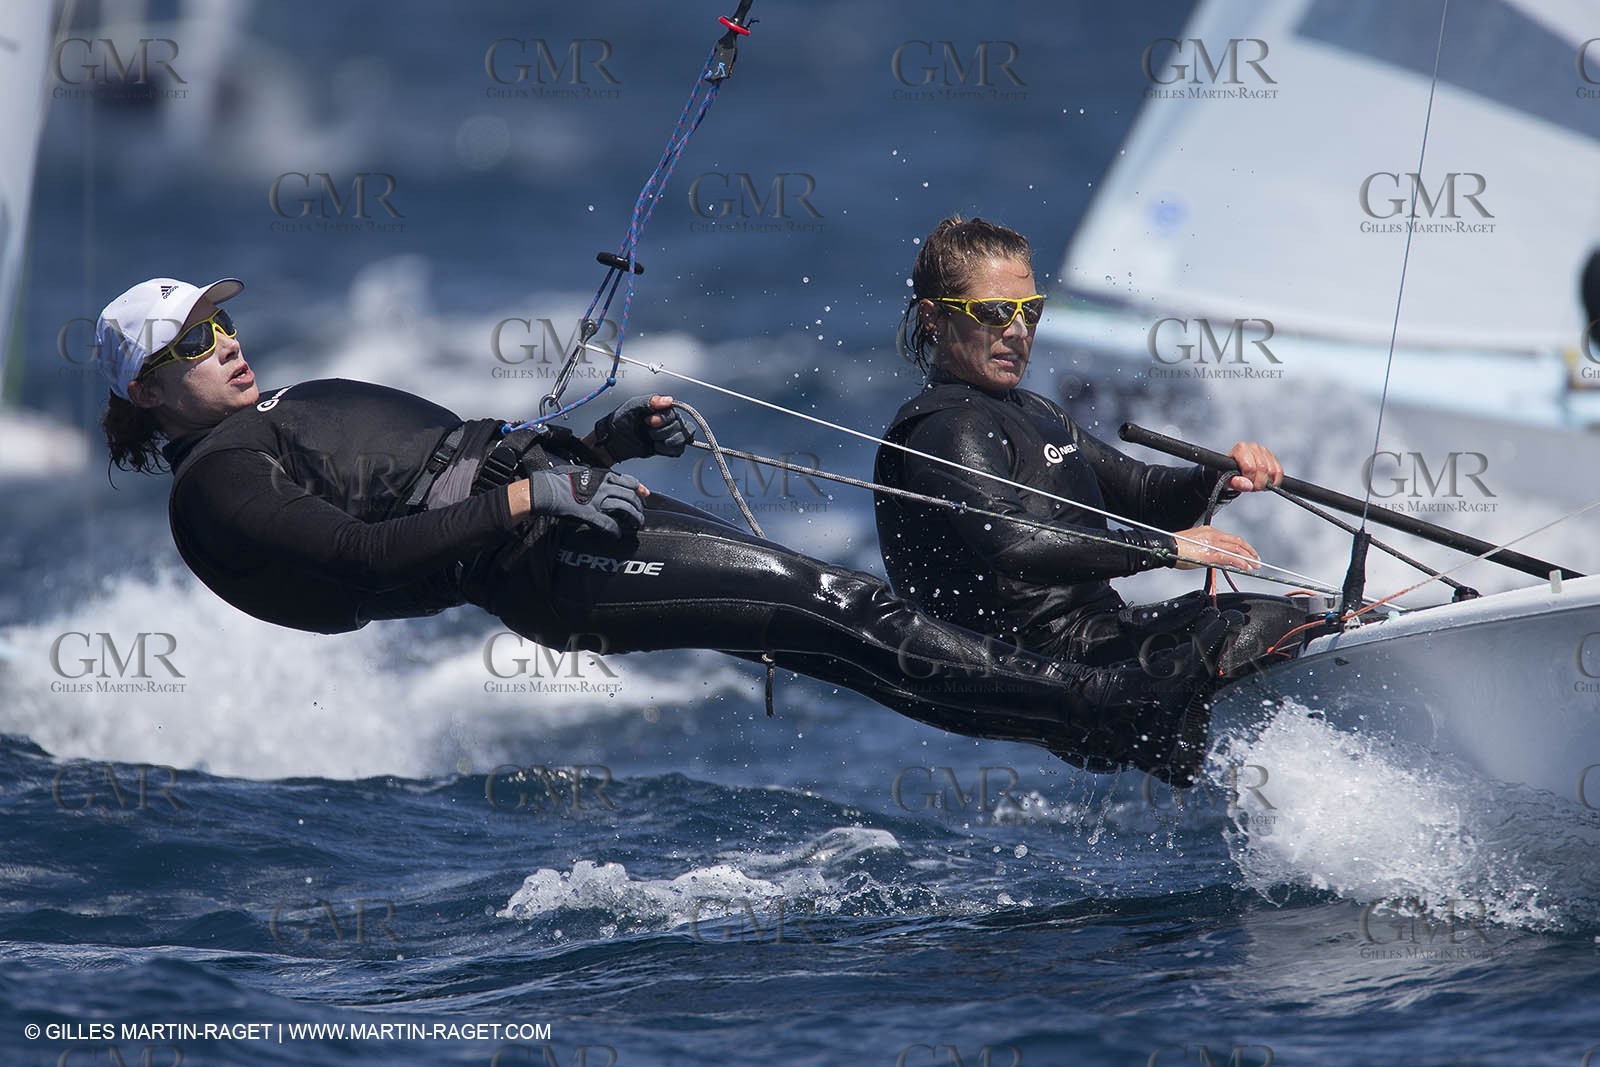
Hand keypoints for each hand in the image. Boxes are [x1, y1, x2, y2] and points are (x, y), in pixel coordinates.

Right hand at [524, 466, 647, 536]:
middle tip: (641, 515)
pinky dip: (616, 531)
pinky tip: (618, 535)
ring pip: (625, 510)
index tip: (645, 494)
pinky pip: (609, 524)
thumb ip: (593, 476)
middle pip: (630, 497)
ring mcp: (597, 501)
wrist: (544, 489)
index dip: (639, 489)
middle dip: (639, 507)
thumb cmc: (557, 479)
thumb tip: (601, 479)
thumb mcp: (579, 470)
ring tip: (636, 525)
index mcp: (602, 475)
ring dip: (633, 519)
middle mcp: (603, 487)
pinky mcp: (590, 515)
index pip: (629, 481)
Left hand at [592, 394, 694, 461]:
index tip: (649, 421)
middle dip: (664, 432)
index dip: (664, 419)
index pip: (675, 414)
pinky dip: (668, 450)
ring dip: (668, 441)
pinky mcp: (667, 447)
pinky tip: (656, 447)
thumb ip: (650, 401)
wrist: (613, 440)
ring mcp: (669, 434)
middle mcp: (669, 420)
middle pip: (682, 427)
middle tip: (648, 431)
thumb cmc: (621, 420)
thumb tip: (669, 400)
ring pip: (684, 439)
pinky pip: (678, 450)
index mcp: (662, 408)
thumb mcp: (633, 406)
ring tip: (653, 440)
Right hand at [1172, 525, 1259, 570]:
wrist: (1166, 547)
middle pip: (1238, 542)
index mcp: (1209, 531)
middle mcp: (1213, 535)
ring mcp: (1212, 544)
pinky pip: (1230, 558)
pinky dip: (1240, 563)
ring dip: (1248, 558)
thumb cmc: (1176, 549)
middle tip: (1256, 561)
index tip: (1249, 554)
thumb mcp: (1195, 546)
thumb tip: (1216, 559)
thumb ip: (1208, 550)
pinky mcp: (1210, 554)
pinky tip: (1246, 568)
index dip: (1244, 547)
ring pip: (1237, 549)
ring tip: (1255, 566)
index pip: (1232, 538)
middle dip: (1250, 552)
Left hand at [1226, 441, 1282, 491]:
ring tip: (1257, 483)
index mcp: (1241, 449)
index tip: (1246, 484)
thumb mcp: (1228, 480)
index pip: (1250, 467)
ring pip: (1272, 470)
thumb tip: (1247, 485)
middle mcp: (1253, 447)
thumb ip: (1235, 483)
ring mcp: (1264, 451)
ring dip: (1267, 482)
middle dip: (1259, 483)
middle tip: (1253, 487)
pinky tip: (1266, 482)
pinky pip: (1279, 471)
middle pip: (1263, 468)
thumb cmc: (1230, 474)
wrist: (1235, 471)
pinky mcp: (1273, 457)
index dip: (1250, 479)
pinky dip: (1275, 481)